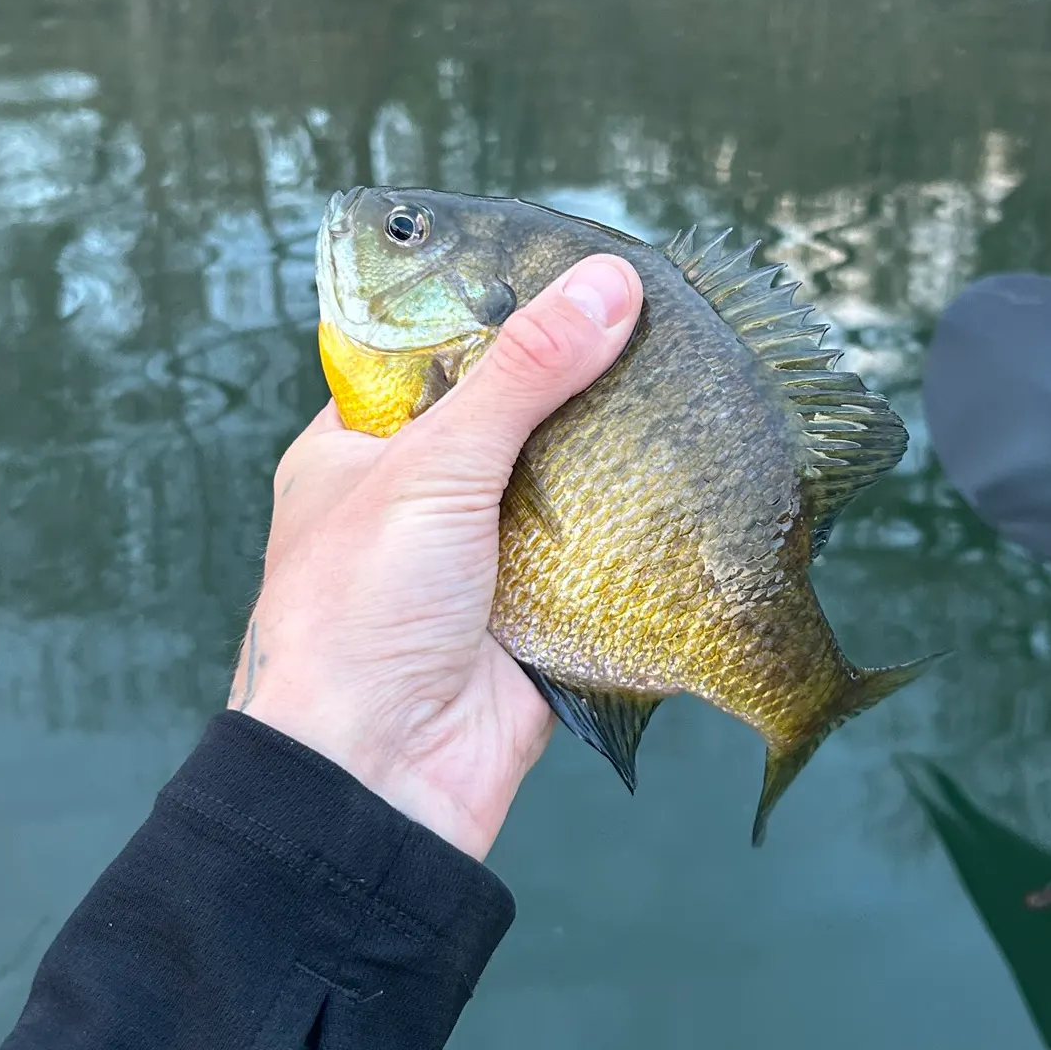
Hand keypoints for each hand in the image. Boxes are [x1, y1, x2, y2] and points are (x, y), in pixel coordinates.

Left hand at [229, 253, 643, 860]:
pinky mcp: (539, 610)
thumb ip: (524, 374)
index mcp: (359, 449)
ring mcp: (481, 556)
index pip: (434, 353)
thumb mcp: (434, 468)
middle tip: (656, 323)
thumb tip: (609, 284)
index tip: (579, 272)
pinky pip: (597, 552)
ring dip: (614, 453)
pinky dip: (635, 526)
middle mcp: (420, 497)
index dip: (501, 311)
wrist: (383, 777)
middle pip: (512, 416)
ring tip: (691, 381)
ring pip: (562, 483)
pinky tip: (691, 473)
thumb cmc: (361, 612)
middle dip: (576, 383)